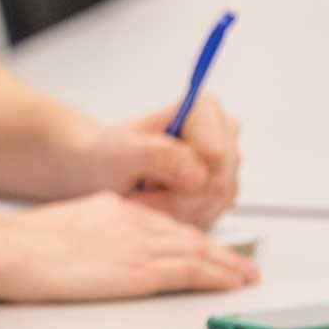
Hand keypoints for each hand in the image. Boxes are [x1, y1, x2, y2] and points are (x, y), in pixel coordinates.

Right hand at [0, 191, 258, 302]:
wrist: (12, 249)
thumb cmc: (22, 243)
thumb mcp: (63, 225)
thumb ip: (89, 233)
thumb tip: (94, 249)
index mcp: (114, 208)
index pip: (163, 223)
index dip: (190, 237)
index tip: (204, 246)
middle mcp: (134, 222)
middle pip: (187, 236)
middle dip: (219, 250)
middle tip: (242, 262)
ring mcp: (139, 245)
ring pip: (198, 252)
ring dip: (228, 264)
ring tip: (247, 275)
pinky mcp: (140, 271)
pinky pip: (192, 272)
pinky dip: (218, 276)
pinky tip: (232, 282)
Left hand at [87, 94, 240, 227]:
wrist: (101, 172)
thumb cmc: (109, 155)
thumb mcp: (121, 152)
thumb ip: (157, 155)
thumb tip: (198, 176)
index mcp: (205, 110)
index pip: (215, 155)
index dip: (181, 173)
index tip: (146, 175)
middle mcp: (223, 136)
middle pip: (217, 183)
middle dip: (174, 198)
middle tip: (138, 194)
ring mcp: (227, 167)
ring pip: (213, 204)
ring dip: (172, 210)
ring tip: (142, 198)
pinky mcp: (221, 194)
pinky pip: (208, 217)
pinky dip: (175, 219)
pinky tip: (154, 207)